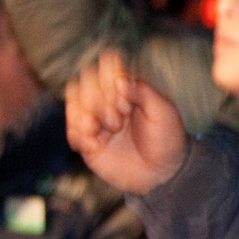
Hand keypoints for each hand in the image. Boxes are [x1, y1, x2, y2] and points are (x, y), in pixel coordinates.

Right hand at [65, 47, 188, 194]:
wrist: (163, 173)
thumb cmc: (167, 140)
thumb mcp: (164, 112)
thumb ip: (144, 91)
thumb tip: (119, 79)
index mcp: (128, 88)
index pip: (108, 64)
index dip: (111, 76)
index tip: (127, 99)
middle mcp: (108, 99)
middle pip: (86, 80)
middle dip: (100, 98)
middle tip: (119, 120)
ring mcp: (96, 119)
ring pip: (73, 101)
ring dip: (87, 115)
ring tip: (108, 130)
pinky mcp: (87, 140)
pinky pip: (70, 129)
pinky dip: (79, 134)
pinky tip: (95, 144)